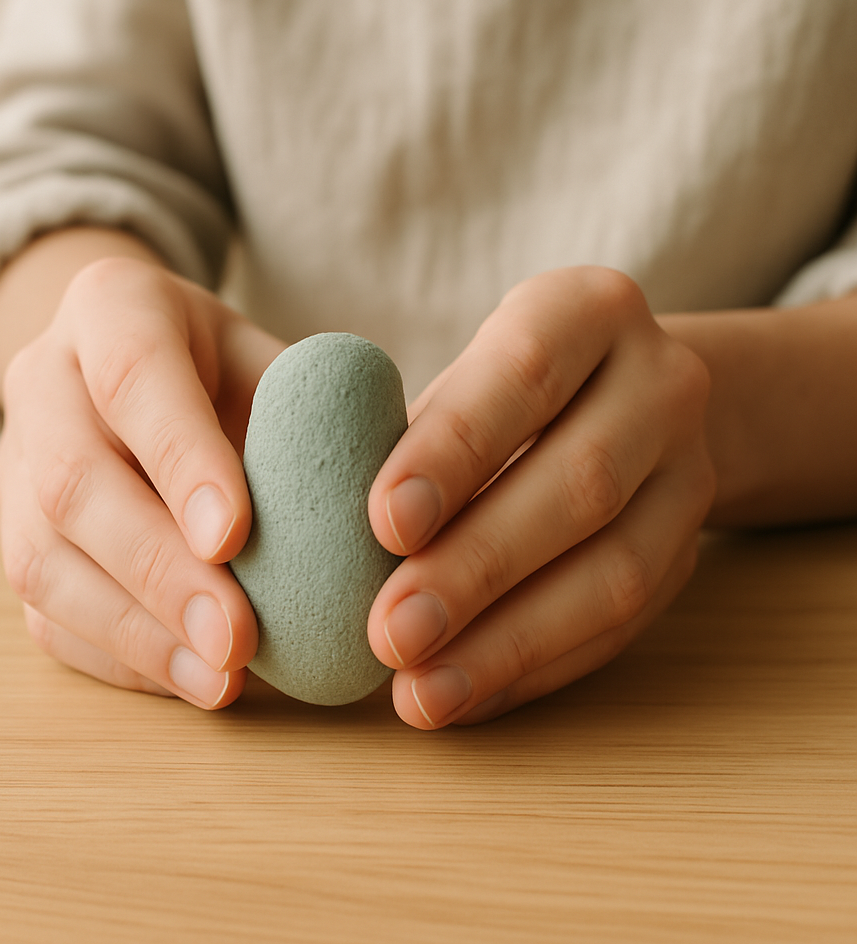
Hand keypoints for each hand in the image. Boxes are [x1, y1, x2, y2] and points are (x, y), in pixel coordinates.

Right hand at [0, 255, 282, 706]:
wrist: (125, 363)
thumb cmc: (219, 364)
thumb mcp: (269, 354)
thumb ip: (315, 407)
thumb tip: (388, 496)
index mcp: (112, 308)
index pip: (136, 377)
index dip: (181, 460)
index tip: (236, 538)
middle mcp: (44, 383)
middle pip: (74, 482)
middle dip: (159, 570)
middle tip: (235, 638)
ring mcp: (14, 465)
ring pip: (43, 559)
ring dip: (136, 631)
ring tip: (218, 679)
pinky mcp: (14, 535)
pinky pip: (46, 610)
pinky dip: (119, 655)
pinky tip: (188, 679)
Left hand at [367, 266, 715, 728]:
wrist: (634, 400)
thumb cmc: (507, 390)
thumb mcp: (466, 377)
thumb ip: (407, 436)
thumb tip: (316, 534)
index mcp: (588, 312)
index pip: (524, 372)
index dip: (455, 450)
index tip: (385, 523)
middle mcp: (660, 384)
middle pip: (581, 482)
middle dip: (477, 567)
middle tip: (389, 632)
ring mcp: (690, 473)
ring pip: (616, 571)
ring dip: (509, 643)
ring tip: (420, 692)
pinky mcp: (689, 550)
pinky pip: (623, 627)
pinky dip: (536, 669)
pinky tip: (466, 695)